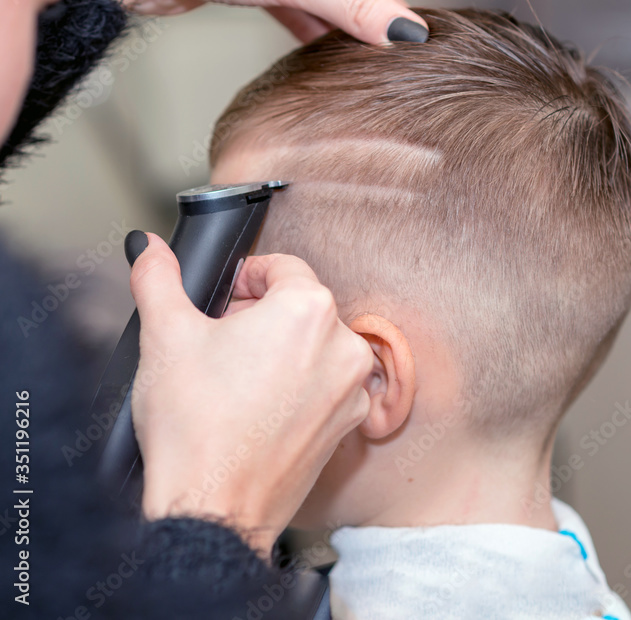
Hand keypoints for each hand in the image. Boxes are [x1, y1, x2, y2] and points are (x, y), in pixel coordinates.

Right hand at [129, 233, 372, 553]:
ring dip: (280, 351)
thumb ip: (159, 278)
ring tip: (234, 379)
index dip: (245, 277)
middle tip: (218, 341)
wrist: (213, 509)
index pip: (283, 267)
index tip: (223, 298)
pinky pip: (325, 387)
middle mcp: (344, 345)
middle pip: (302, 307)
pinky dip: (297, 388)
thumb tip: (150, 249)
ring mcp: (353, 388)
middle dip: (260, 316)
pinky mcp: (349, 425)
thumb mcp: (164, 336)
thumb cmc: (195, 428)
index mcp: (309, 309)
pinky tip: (257, 409)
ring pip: (315, 347)